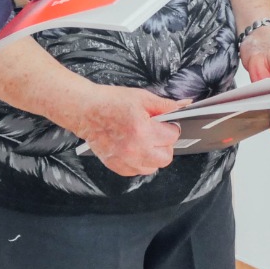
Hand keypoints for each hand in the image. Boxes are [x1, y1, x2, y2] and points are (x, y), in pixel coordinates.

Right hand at [73, 84, 189, 176]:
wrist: (86, 111)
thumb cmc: (111, 102)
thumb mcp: (141, 97)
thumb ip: (165, 105)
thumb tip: (184, 106)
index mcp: (143, 130)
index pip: (172, 136)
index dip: (171, 127)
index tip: (165, 123)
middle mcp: (135, 149)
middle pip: (166, 157)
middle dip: (165, 144)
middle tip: (157, 133)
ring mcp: (125, 160)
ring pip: (153, 167)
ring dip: (153, 155)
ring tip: (145, 141)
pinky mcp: (116, 166)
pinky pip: (137, 171)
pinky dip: (140, 162)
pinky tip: (135, 148)